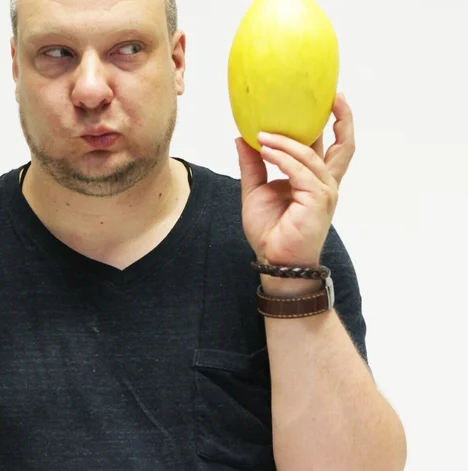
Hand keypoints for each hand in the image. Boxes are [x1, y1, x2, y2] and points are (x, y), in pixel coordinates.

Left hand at [236, 93, 355, 270]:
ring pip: (310, 155)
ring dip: (286, 141)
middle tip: (330, 95)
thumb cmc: (270, 230)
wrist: (275, 259)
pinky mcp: (318, 200)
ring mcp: (325, 191)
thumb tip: (243, 137)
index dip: (333, 121)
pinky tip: (265, 150)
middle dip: (341, 118)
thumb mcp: (255, 190)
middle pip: (343, 145)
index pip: (330, 145)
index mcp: (314, 179)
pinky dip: (282, 158)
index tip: (328, 97)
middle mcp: (325, 182)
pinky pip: (300, 171)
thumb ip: (252, 163)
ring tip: (262, 133)